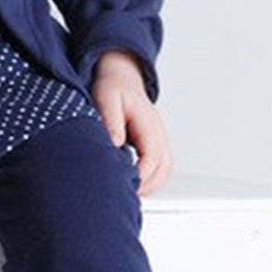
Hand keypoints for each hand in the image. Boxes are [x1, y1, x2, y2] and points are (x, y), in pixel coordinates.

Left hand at [90, 50, 173, 196]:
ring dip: (149, 184)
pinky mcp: (152, 143)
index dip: (140, 175)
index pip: (152, 157)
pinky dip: (149, 178)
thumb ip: (111, 120)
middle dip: (146, 185)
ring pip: (164, 170)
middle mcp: (157, 132)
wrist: (119, 75)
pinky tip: (132, 182)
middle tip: (126, 195)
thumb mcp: (106, 98)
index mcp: (148, 123)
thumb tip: (114, 144)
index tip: (125, 184)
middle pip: (163, 168)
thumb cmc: (112, 86)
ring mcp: (158, 138)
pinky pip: (158, 166)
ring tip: (129, 193)